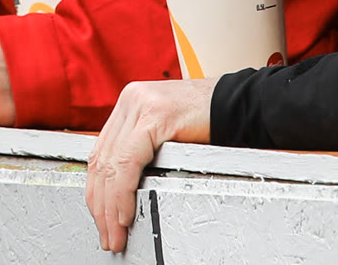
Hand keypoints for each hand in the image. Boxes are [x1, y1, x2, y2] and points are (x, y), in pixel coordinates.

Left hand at [86, 79, 213, 253]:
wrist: (240, 105)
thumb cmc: (209, 122)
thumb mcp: (168, 134)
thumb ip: (144, 148)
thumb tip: (123, 186)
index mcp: (129, 104)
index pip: (101, 153)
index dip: (97, 190)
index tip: (101, 218)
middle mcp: (129, 101)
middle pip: (102, 161)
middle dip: (100, 205)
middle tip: (108, 235)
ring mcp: (139, 105)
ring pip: (111, 164)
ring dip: (110, 206)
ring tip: (115, 233)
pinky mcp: (155, 116)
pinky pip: (129, 161)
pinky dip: (123, 192)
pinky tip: (125, 213)